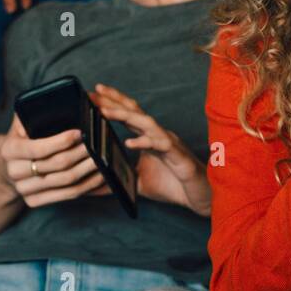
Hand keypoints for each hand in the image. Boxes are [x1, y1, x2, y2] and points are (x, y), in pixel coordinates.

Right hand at [0, 114, 104, 206]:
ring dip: (89, 171)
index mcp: (9, 150)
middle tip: (99, 143)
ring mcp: (24, 189)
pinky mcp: (34, 201)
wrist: (8, 167)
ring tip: (104, 158)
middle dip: (81, 154)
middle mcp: (14, 172)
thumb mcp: (21, 124)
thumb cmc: (22, 139)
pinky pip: (67, 195)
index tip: (80, 132)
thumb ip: (35, 113)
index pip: (38, 148)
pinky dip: (88, 186)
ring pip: (65, 182)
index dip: (61, 141)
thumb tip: (62, 102)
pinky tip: (101, 177)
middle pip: (56, 165)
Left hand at [91, 83, 211, 216]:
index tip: (92, 94)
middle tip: (94, 92)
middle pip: (134, 112)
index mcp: (149, 138)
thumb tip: (92, 187)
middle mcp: (158, 135)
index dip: (112, 103)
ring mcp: (169, 143)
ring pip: (146, 122)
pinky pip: (161, 145)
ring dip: (124, 115)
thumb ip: (117, 181)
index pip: (128, 115)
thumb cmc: (172, 187)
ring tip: (105, 111)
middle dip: (113, 100)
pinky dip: (145, 142)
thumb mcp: (137, 184)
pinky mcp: (178, 156)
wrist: (198, 198)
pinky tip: (130, 142)